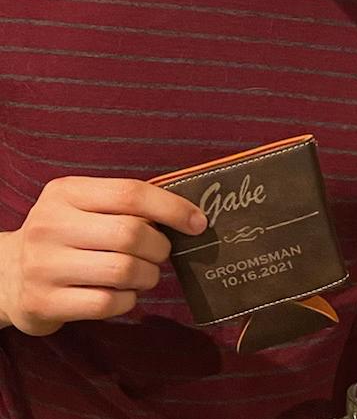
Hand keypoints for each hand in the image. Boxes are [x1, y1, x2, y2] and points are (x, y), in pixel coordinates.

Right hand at [0, 176, 205, 334]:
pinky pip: (107, 303)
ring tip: (145, 274)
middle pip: (131, 233)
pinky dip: (128, 300)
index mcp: (66, 192)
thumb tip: (189, 215)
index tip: (198, 222)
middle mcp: (50, 225)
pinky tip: (124, 295)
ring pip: (123, 270)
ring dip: (148, 275)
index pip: (131, 193)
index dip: (172, 207)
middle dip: (160, 247)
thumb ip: (126, 204)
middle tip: (161, 253)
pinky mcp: (43, 303)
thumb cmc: (65, 234)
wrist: (5, 276)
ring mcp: (43, 266)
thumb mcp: (85, 205)